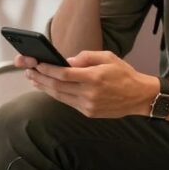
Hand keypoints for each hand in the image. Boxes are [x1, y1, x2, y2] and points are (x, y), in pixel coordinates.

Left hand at [24, 50, 157, 118]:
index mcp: (94, 78)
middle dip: (40, 78)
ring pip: (60, 96)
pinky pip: (68, 102)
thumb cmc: (124, 74)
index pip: (64, 74)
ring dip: (44, 88)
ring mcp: (88, 105)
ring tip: (34, 79)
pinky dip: (56, 95)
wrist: (139, 96)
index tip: (37, 63)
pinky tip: (48, 88)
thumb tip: (66, 61)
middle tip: (28, 71)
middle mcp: (90, 93)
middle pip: (58, 86)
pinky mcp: (89, 112)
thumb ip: (86, 57)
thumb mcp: (108, 57)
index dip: (47, 69)